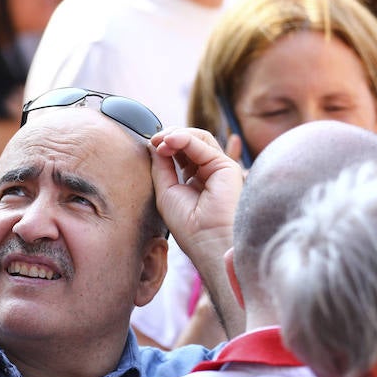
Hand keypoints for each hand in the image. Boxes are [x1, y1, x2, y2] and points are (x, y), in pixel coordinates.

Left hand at [149, 127, 242, 254]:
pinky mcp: (226, 166)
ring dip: (176, 135)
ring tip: (161, 141)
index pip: (181, 153)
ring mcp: (219, 168)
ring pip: (199, 138)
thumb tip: (154, 143)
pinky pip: (203, 145)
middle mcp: (209, 172)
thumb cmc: (188, 225)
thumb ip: (161, 167)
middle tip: (154, 140)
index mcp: (195, 180)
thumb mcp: (166, 191)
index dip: (165, 145)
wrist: (207, 241)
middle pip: (190, 142)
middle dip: (169, 137)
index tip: (150, 145)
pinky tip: (170, 141)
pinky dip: (185, 139)